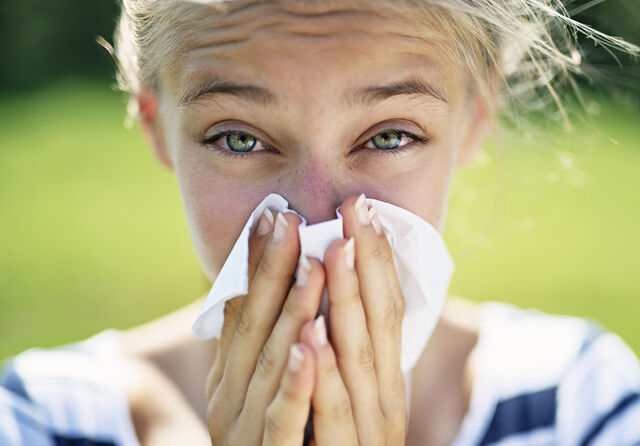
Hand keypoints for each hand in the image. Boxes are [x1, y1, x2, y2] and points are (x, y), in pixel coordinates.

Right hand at [204, 208, 324, 444]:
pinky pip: (285, 418)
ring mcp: (248, 428)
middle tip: (291, 220)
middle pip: (255, 327)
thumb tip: (250, 288)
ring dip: (292, 313)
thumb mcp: (250, 389)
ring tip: (313, 265)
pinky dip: (297, 381)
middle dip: (273, 272)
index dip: (257, 264)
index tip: (274, 215)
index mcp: (230, 376)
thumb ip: (253, 345)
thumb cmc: (264, 439)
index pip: (242, 310)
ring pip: (273, 364)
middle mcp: (232, 398)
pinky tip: (312, 344)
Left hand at [298, 194, 407, 444]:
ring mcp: (366, 430)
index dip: (378, 260)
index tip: (364, 211)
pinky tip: (311, 340)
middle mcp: (383, 399)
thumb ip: (346, 349)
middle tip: (355, 210)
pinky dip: (323, 377)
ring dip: (346, 305)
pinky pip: (331, 416)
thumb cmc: (330, 444)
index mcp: (382, 378)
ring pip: (358, 361)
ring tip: (331, 253)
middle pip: (378, 324)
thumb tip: (331, 294)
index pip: (385, 310)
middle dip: (366, 265)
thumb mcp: (346, 393)